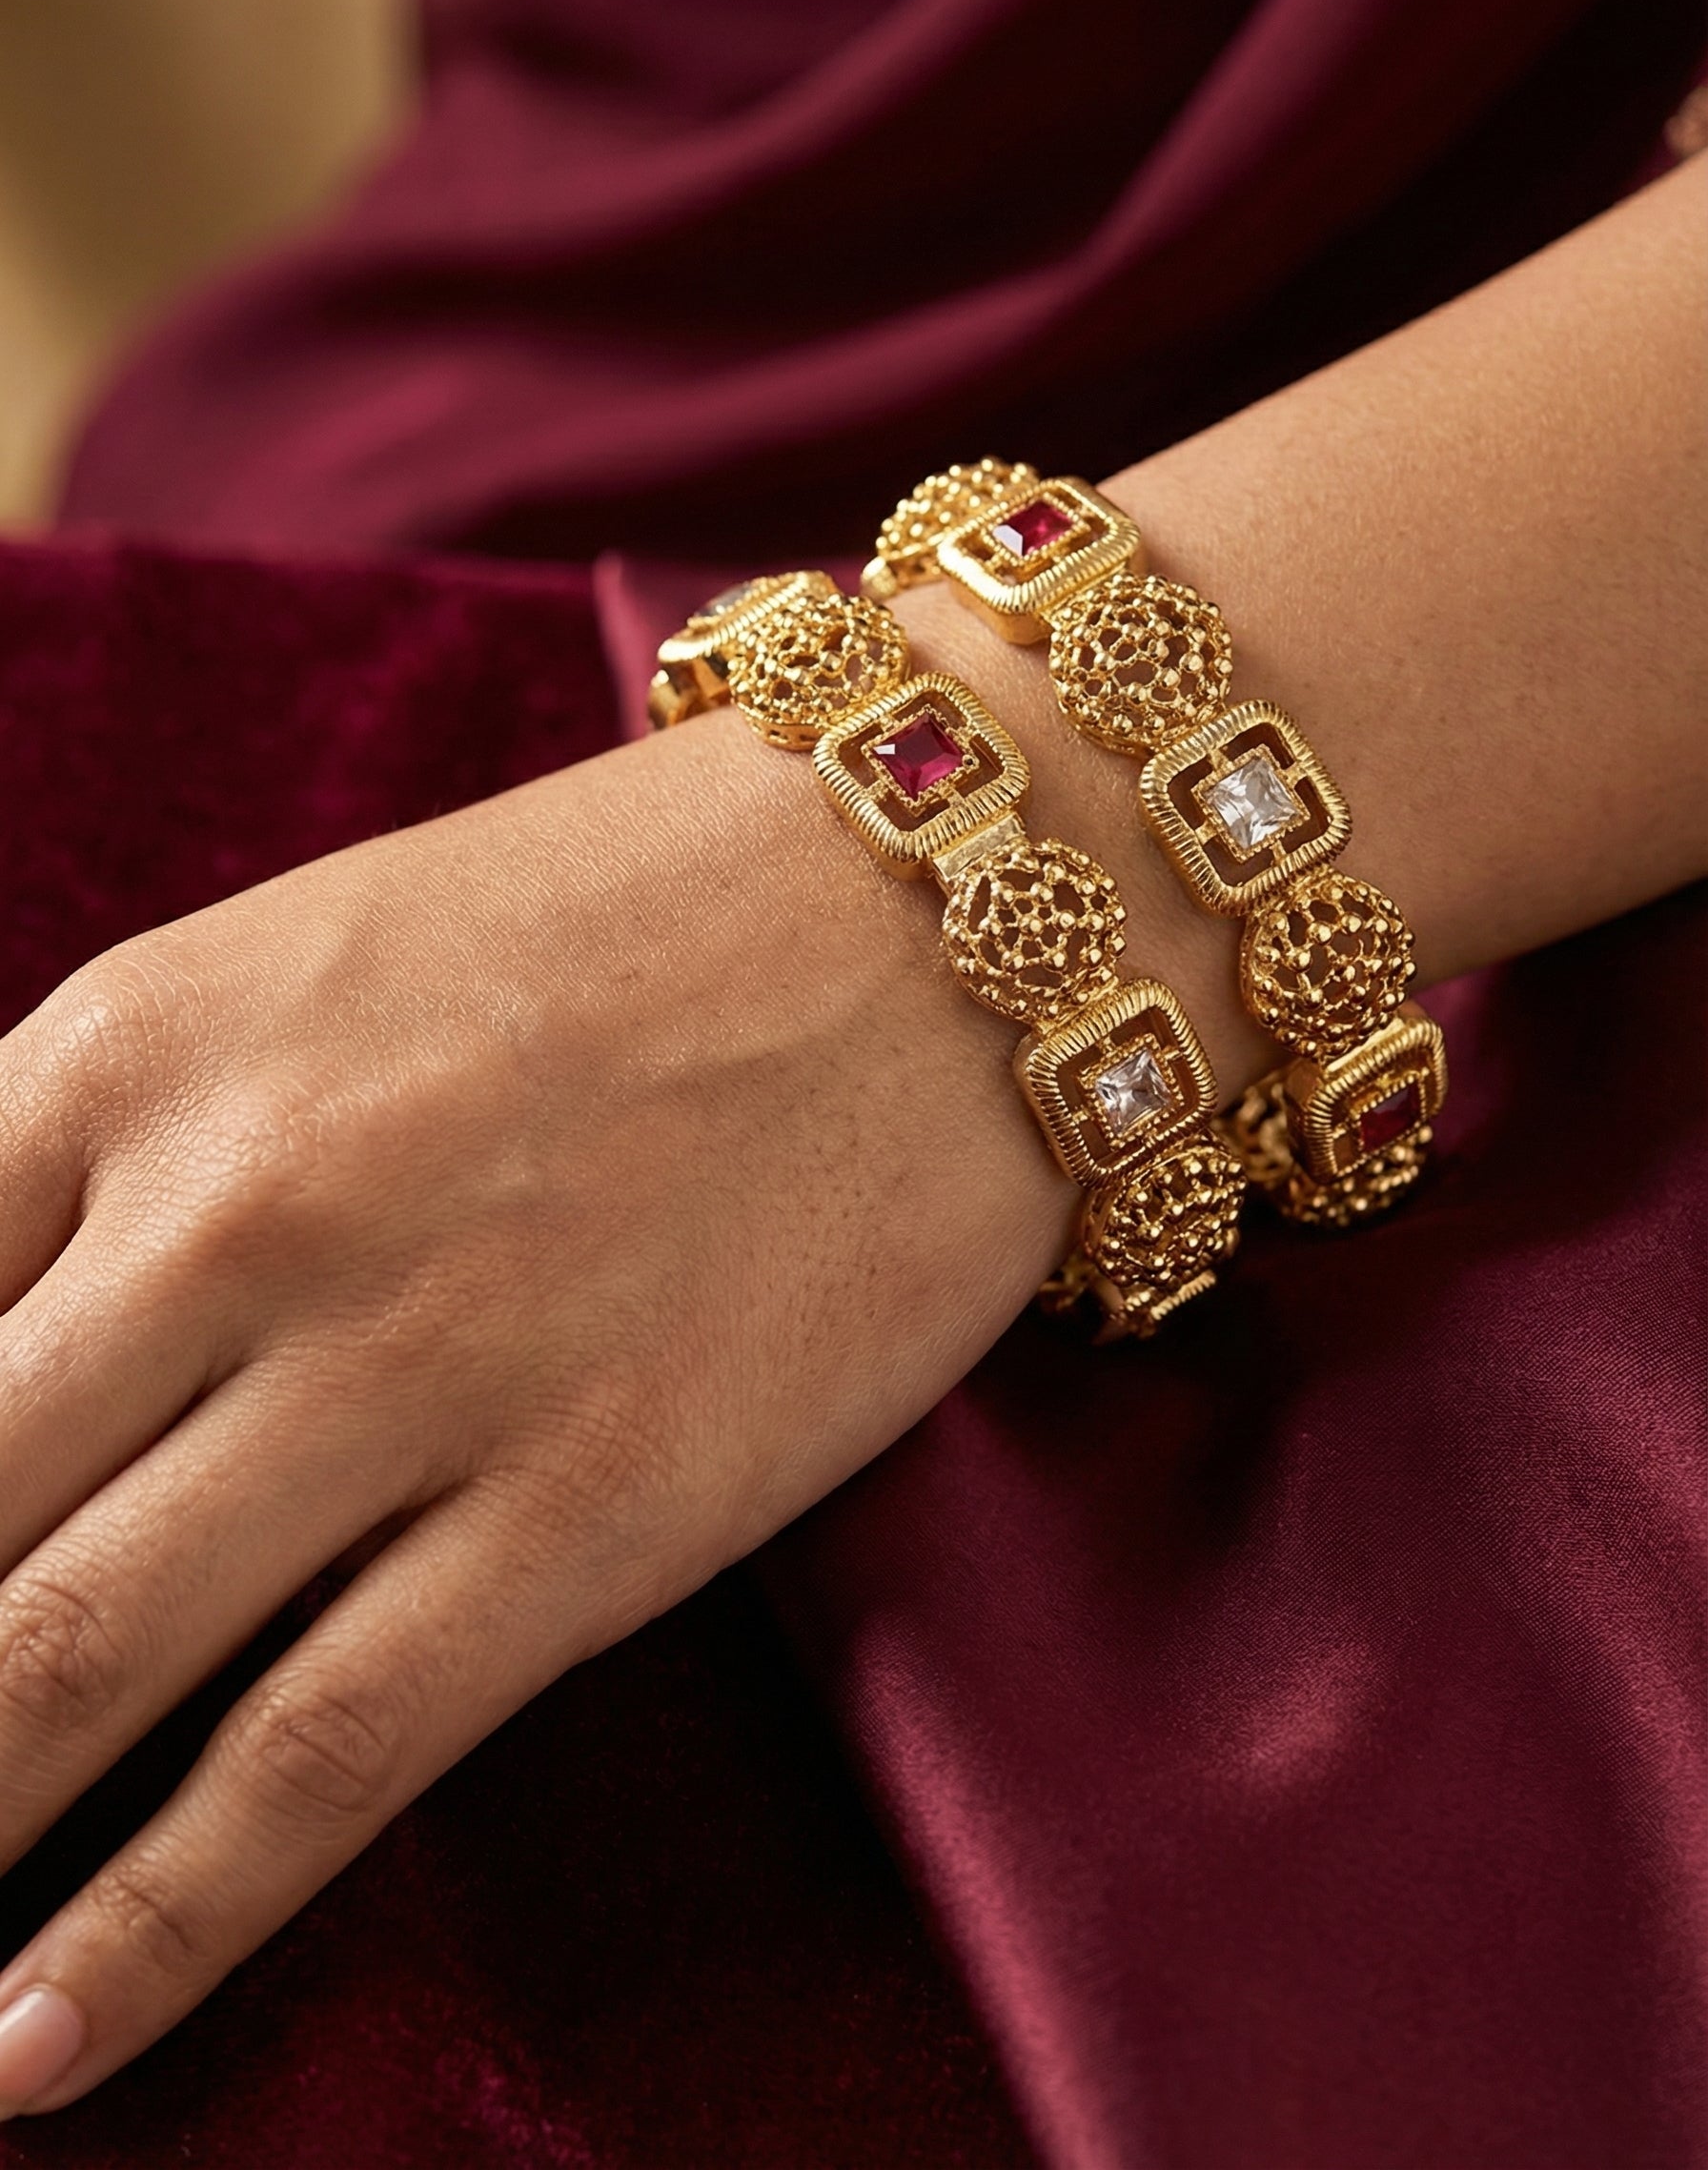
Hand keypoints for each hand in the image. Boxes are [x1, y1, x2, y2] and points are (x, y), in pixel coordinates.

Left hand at [0, 704, 1074, 2114]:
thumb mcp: (294, 969)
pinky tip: (29, 2054)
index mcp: (130, 1047)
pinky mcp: (586, 1505)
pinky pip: (311, 1755)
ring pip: (60, 1659)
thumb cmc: (619, 921)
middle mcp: (235, 1204)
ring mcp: (411, 1361)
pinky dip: (139, 1934)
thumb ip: (100, 1161)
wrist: (944, 906)